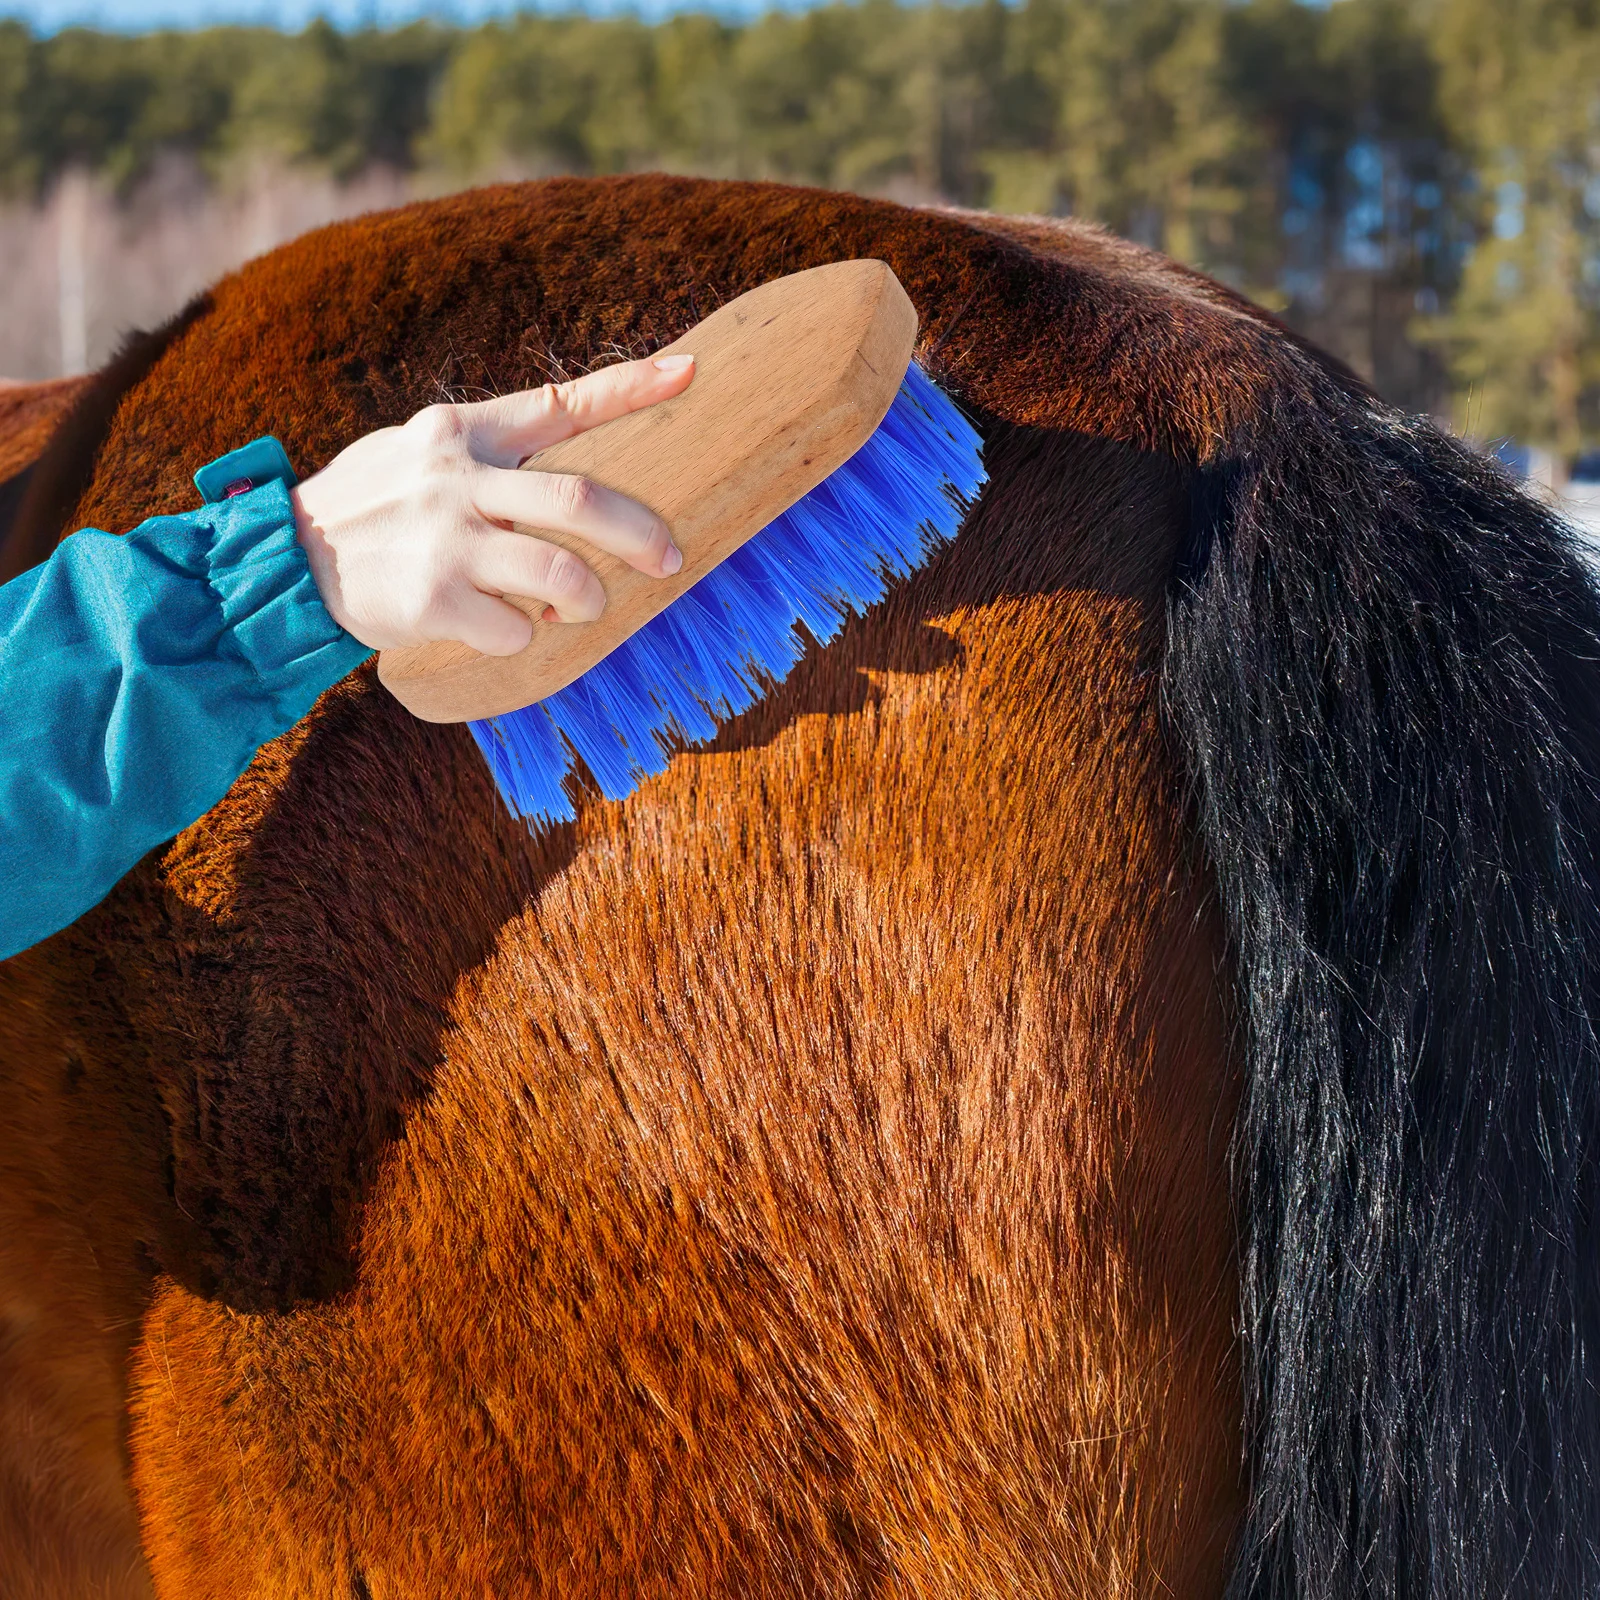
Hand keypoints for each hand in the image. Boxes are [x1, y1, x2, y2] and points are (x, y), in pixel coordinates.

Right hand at [290, 353, 694, 655]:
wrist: (286, 560)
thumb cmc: (369, 507)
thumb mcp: (417, 451)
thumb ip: (485, 454)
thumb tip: (565, 469)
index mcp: (461, 433)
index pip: (559, 403)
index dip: (631, 387)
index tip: (691, 369)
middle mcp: (458, 478)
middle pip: (580, 498)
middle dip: (639, 532)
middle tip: (669, 558)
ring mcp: (446, 539)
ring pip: (559, 571)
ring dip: (587, 598)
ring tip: (586, 609)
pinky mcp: (433, 598)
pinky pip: (515, 626)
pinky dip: (526, 635)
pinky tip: (506, 629)